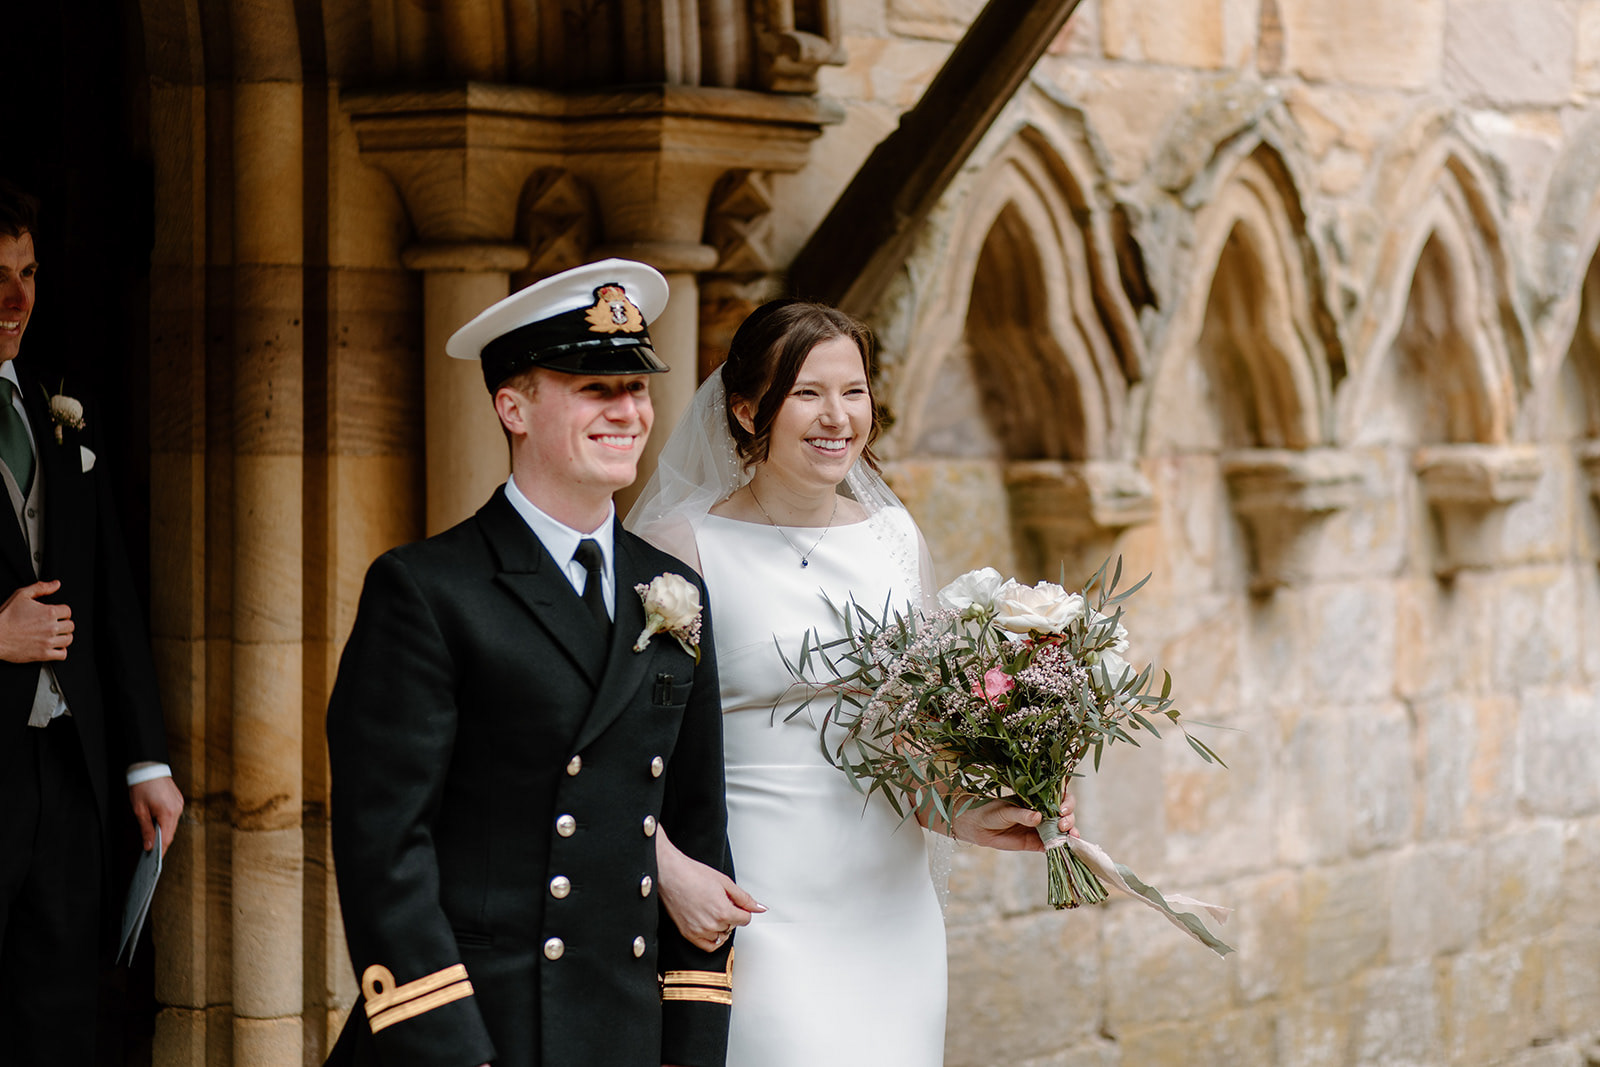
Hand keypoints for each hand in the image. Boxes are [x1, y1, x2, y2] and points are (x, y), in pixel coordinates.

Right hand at [0, 580, 72, 662]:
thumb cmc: (5, 617)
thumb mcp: (21, 596)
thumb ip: (40, 588)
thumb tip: (55, 584)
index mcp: (49, 613)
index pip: (68, 611)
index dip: (61, 612)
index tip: (56, 614)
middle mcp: (51, 627)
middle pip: (70, 625)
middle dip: (63, 624)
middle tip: (54, 624)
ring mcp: (48, 642)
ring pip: (69, 639)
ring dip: (64, 636)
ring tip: (55, 635)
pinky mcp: (43, 654)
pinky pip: (63, 655)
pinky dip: (61, 651)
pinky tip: (54, 647)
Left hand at [129, 776, 183, 856]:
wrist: (149, 768)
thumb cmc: (142, 786)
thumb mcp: (139, 810)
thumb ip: (145, 829)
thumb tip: (148, 845)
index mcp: (168, 812)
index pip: (166, 838)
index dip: (160, 851)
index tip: (155, 860)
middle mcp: (177, 809)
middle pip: (171, 833)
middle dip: (162, 843)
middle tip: (152, 853)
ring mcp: (179, 804)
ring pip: (172, 825)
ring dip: (164, 833)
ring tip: (153, 840)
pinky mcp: (178, 801)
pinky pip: (174, 817)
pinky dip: (166, 824)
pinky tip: (159, 827)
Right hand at [656, 827, 763, 951]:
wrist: (671, 875)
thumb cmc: (694, 874)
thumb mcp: (725, 882)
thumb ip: (745, 898)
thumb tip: (760, 908)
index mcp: (723, 911)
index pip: (745, 919)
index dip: (742, 909)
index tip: (735, 902)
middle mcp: (712, 925)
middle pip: (733, 926)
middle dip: (731, 915)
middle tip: (720, 901)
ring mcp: (699, 931)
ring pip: (722, 936)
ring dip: (722, 926)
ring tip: (713, 910)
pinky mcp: (688, 934)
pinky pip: (708, 945)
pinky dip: (713, 938)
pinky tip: (711, 925)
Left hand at [950, 792, 1077, 852]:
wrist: (978, 827)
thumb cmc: (990, 812)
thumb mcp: (1006, 811)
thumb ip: (1021, 814)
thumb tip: (1038, 816)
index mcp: (1037, 799)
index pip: (1059, 798)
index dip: (1066, 803)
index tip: (1062, 810)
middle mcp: (1042, 813)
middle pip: (1065, 815)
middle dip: (1069, 820)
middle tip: (1062, 825)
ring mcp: (1041, 828)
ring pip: (1062, 831)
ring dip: (1069, 834)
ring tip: (1070, 838)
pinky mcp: (1036, 843)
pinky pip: (1052, 845)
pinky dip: (1060, 848)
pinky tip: (1064, 849)